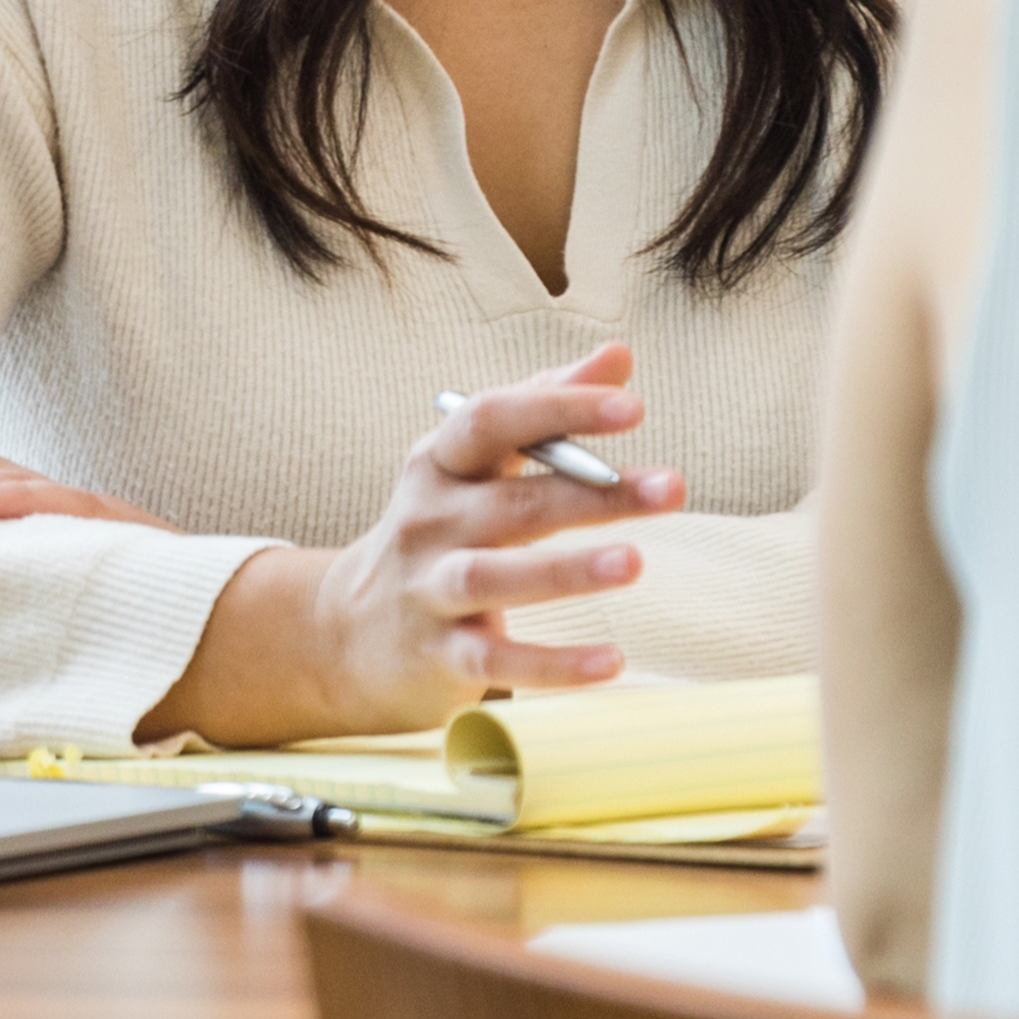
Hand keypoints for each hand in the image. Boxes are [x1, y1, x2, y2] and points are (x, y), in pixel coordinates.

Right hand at [144, 342, 687, 745]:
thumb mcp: (474, 464)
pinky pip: (495, 659)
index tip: (633, 405)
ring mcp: (428, 589)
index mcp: (440, 463)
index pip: (492, 420)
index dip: (559, 408)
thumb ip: (545, 406)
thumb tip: (619, 355)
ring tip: (633, 563)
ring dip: (565, 570)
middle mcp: (429, 521)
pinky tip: (610, 661)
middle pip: (512, 502)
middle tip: (672, 487)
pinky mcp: (439, 655)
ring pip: (493, 577)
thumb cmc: (438, 530)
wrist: (347, 630)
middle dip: (593, 492)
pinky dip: (552, 663)